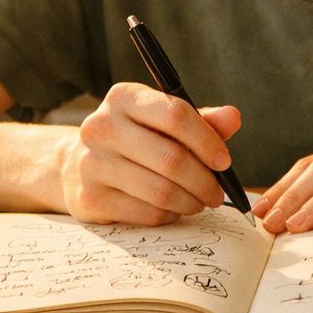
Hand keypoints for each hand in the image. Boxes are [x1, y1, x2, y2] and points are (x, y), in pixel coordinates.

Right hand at [59, 81, 241, 225]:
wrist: (80, 165)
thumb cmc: (137, 139)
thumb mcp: (166, 122)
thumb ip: (203, 120)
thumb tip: (233, 117)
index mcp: (124, 97)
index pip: (175, 115)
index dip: (207, 141)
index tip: (224, 161)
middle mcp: (102, 127)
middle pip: (171, 158)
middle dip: (204, 180)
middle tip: (218, 192)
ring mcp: (91, 164)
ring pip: (161, 191)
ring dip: (191, 201)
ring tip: (201, 201)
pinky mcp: (90, 199)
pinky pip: (146, 213)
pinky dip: (169, 215)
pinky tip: (173, 209)